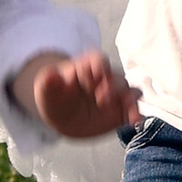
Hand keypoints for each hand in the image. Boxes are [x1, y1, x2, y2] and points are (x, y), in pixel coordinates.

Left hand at [15, 46, 139, 139]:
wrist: (62, 117)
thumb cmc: (55, 97)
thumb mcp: (45, 90)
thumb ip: (48, 82)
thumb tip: (50, 74)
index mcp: (87, 67)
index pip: (97, 60)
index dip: (98, 66)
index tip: (95, 75)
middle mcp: (105, 78)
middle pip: (115, 76)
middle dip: (112, 85)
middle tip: (101, 98)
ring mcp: (115, 94)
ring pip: (128, 91)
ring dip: (128, 98)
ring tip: (127, 109)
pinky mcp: (120, 111)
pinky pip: (132, 109)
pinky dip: (136, 113)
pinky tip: (135, 121)